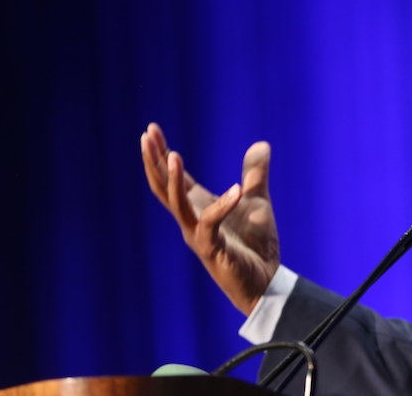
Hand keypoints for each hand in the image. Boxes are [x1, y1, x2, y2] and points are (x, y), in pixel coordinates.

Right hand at [140, 123, 279, 314]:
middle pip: (164, 187)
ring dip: (174, 180)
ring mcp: (198, 235)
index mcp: (199, 207)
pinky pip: (211, 224)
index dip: (162, 155)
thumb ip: (255, 174)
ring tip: (175, 155)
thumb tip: (261, 144)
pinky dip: (222, 206)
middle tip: (146, 135)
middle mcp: (192, 220)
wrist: (265, 281)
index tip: (151, 130)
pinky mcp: (213, 250)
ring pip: (177, 205)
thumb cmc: (255, 244)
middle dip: (155, 161)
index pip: (174, 178)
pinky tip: (235, 190)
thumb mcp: (257, 201)